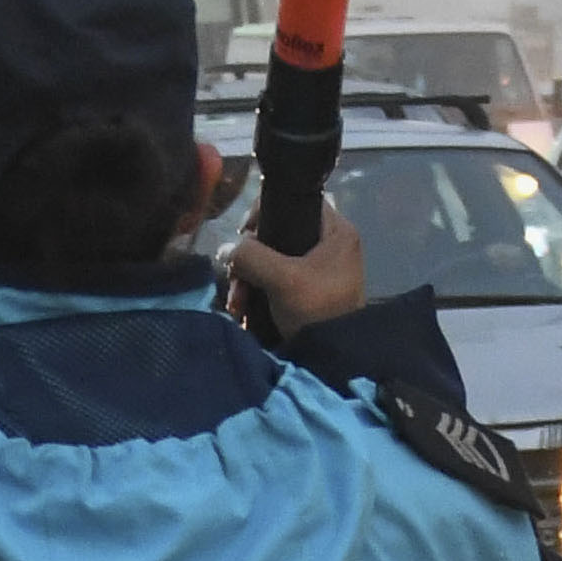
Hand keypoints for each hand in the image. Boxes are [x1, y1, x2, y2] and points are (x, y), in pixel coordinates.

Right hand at [226, 198, 369, 339]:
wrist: (335, 359)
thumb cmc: (317, 310)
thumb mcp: (282, 279)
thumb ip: (250, 256)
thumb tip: (225, 249)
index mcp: (335, 231)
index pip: (295, 201)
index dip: (264, 211)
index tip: (244, 234)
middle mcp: (329, 244)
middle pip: (278, 234)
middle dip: (249, 259)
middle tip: (236, 279)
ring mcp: (319, 270)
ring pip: (272, 260)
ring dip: (248, 281)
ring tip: (238, 305)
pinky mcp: (307, 292)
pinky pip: (275, 281)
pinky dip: (258, 293)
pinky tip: (245, 311)